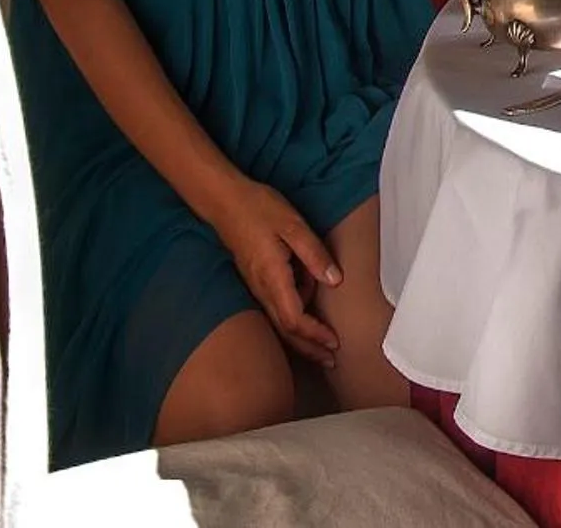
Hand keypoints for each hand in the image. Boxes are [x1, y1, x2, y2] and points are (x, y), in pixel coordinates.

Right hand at [204, 179, 342, 366]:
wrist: (225, 201)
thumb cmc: (260, 210)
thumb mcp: (294, 226)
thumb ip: (314, 255)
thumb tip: (335, 280)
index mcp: (272, 278)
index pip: (294, 319)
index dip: (314, 335)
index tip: (334, 343)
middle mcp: (262, 288)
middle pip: (285, 330)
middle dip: (309, 348)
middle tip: (331, 359)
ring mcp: (256, 285)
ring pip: (279, 321)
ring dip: (302, 336)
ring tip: (325, 341)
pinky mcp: (255, 279)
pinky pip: (275, 307)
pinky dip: (292, 317)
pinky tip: (306, 307)